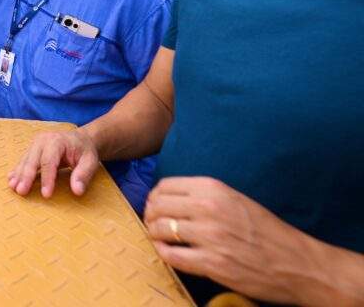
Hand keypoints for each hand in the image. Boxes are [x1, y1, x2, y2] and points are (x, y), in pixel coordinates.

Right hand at [7, 129, 99, 197]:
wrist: (80, 139)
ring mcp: (35, 144)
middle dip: (26, 177)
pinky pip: (23, 161)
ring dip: (19, 175)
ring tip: (13, 187)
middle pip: (32, 160)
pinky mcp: (32, 150)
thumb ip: (83, 175)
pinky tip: (11, 179)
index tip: (46, 195)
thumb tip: (77, 191)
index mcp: (57, 141)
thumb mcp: (90, 161)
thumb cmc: (84, 151)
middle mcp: (43, 141)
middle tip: (21, 191)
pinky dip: (17, 171)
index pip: (49, 161)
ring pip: (25, 161)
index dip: (47, 178)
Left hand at [144, 177, 318, 303]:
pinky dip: (164, 254)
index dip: (156, 197)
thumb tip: (168, 197)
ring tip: (161, 239)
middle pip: (157, 207)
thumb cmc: (266, 231)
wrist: (297, 263)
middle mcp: (208, 208)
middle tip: (155, 224)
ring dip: (156, 235)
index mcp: (213, 189)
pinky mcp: (211, 263)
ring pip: (159, 230)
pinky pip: (170, 256)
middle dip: (151, 216)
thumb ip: (204, 195)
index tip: (157, 206)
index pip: (164, 186)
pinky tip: (170, 254)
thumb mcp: (235, 199)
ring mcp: (209, 236)